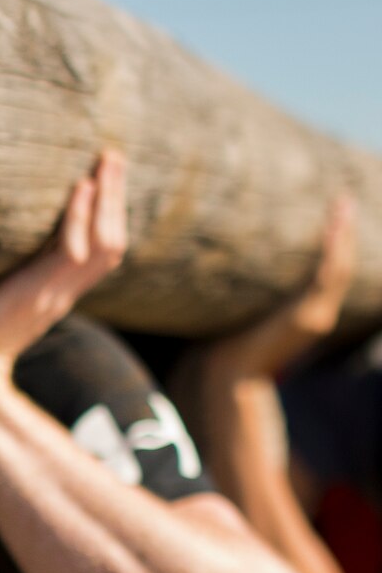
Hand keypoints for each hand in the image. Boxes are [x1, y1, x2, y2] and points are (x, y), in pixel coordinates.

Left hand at [0, 149, 126, 395]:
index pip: (97, 251)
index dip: (105, 215)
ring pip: (101, 245)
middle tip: (114, 156)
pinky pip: (70, 253)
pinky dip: (77, 219)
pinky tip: (78, 189)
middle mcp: (61, 292)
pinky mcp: (34, 294)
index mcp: (54, 293)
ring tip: (106, 161)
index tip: (102, 178)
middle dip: (115, 198)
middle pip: (110, 243)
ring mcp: (52, 294)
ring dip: (107, 200)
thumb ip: (4, 273)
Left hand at [200, 195, 355, 381]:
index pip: (329, 270)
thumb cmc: (229, 342)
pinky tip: (333, 228)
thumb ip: (251, 292)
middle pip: (342, 265)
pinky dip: (334, 252)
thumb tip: (229, 265)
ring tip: (342, 206)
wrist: (229, 371)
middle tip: (344, 201)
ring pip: (340, 269)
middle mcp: (318, 312)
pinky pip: (329, 278)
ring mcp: (317, 315)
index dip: (335, 243)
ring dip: (343, 236)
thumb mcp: (245, 310)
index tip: (334, 215)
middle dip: (344, 233)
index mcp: (306, 309)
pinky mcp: (309, 318)